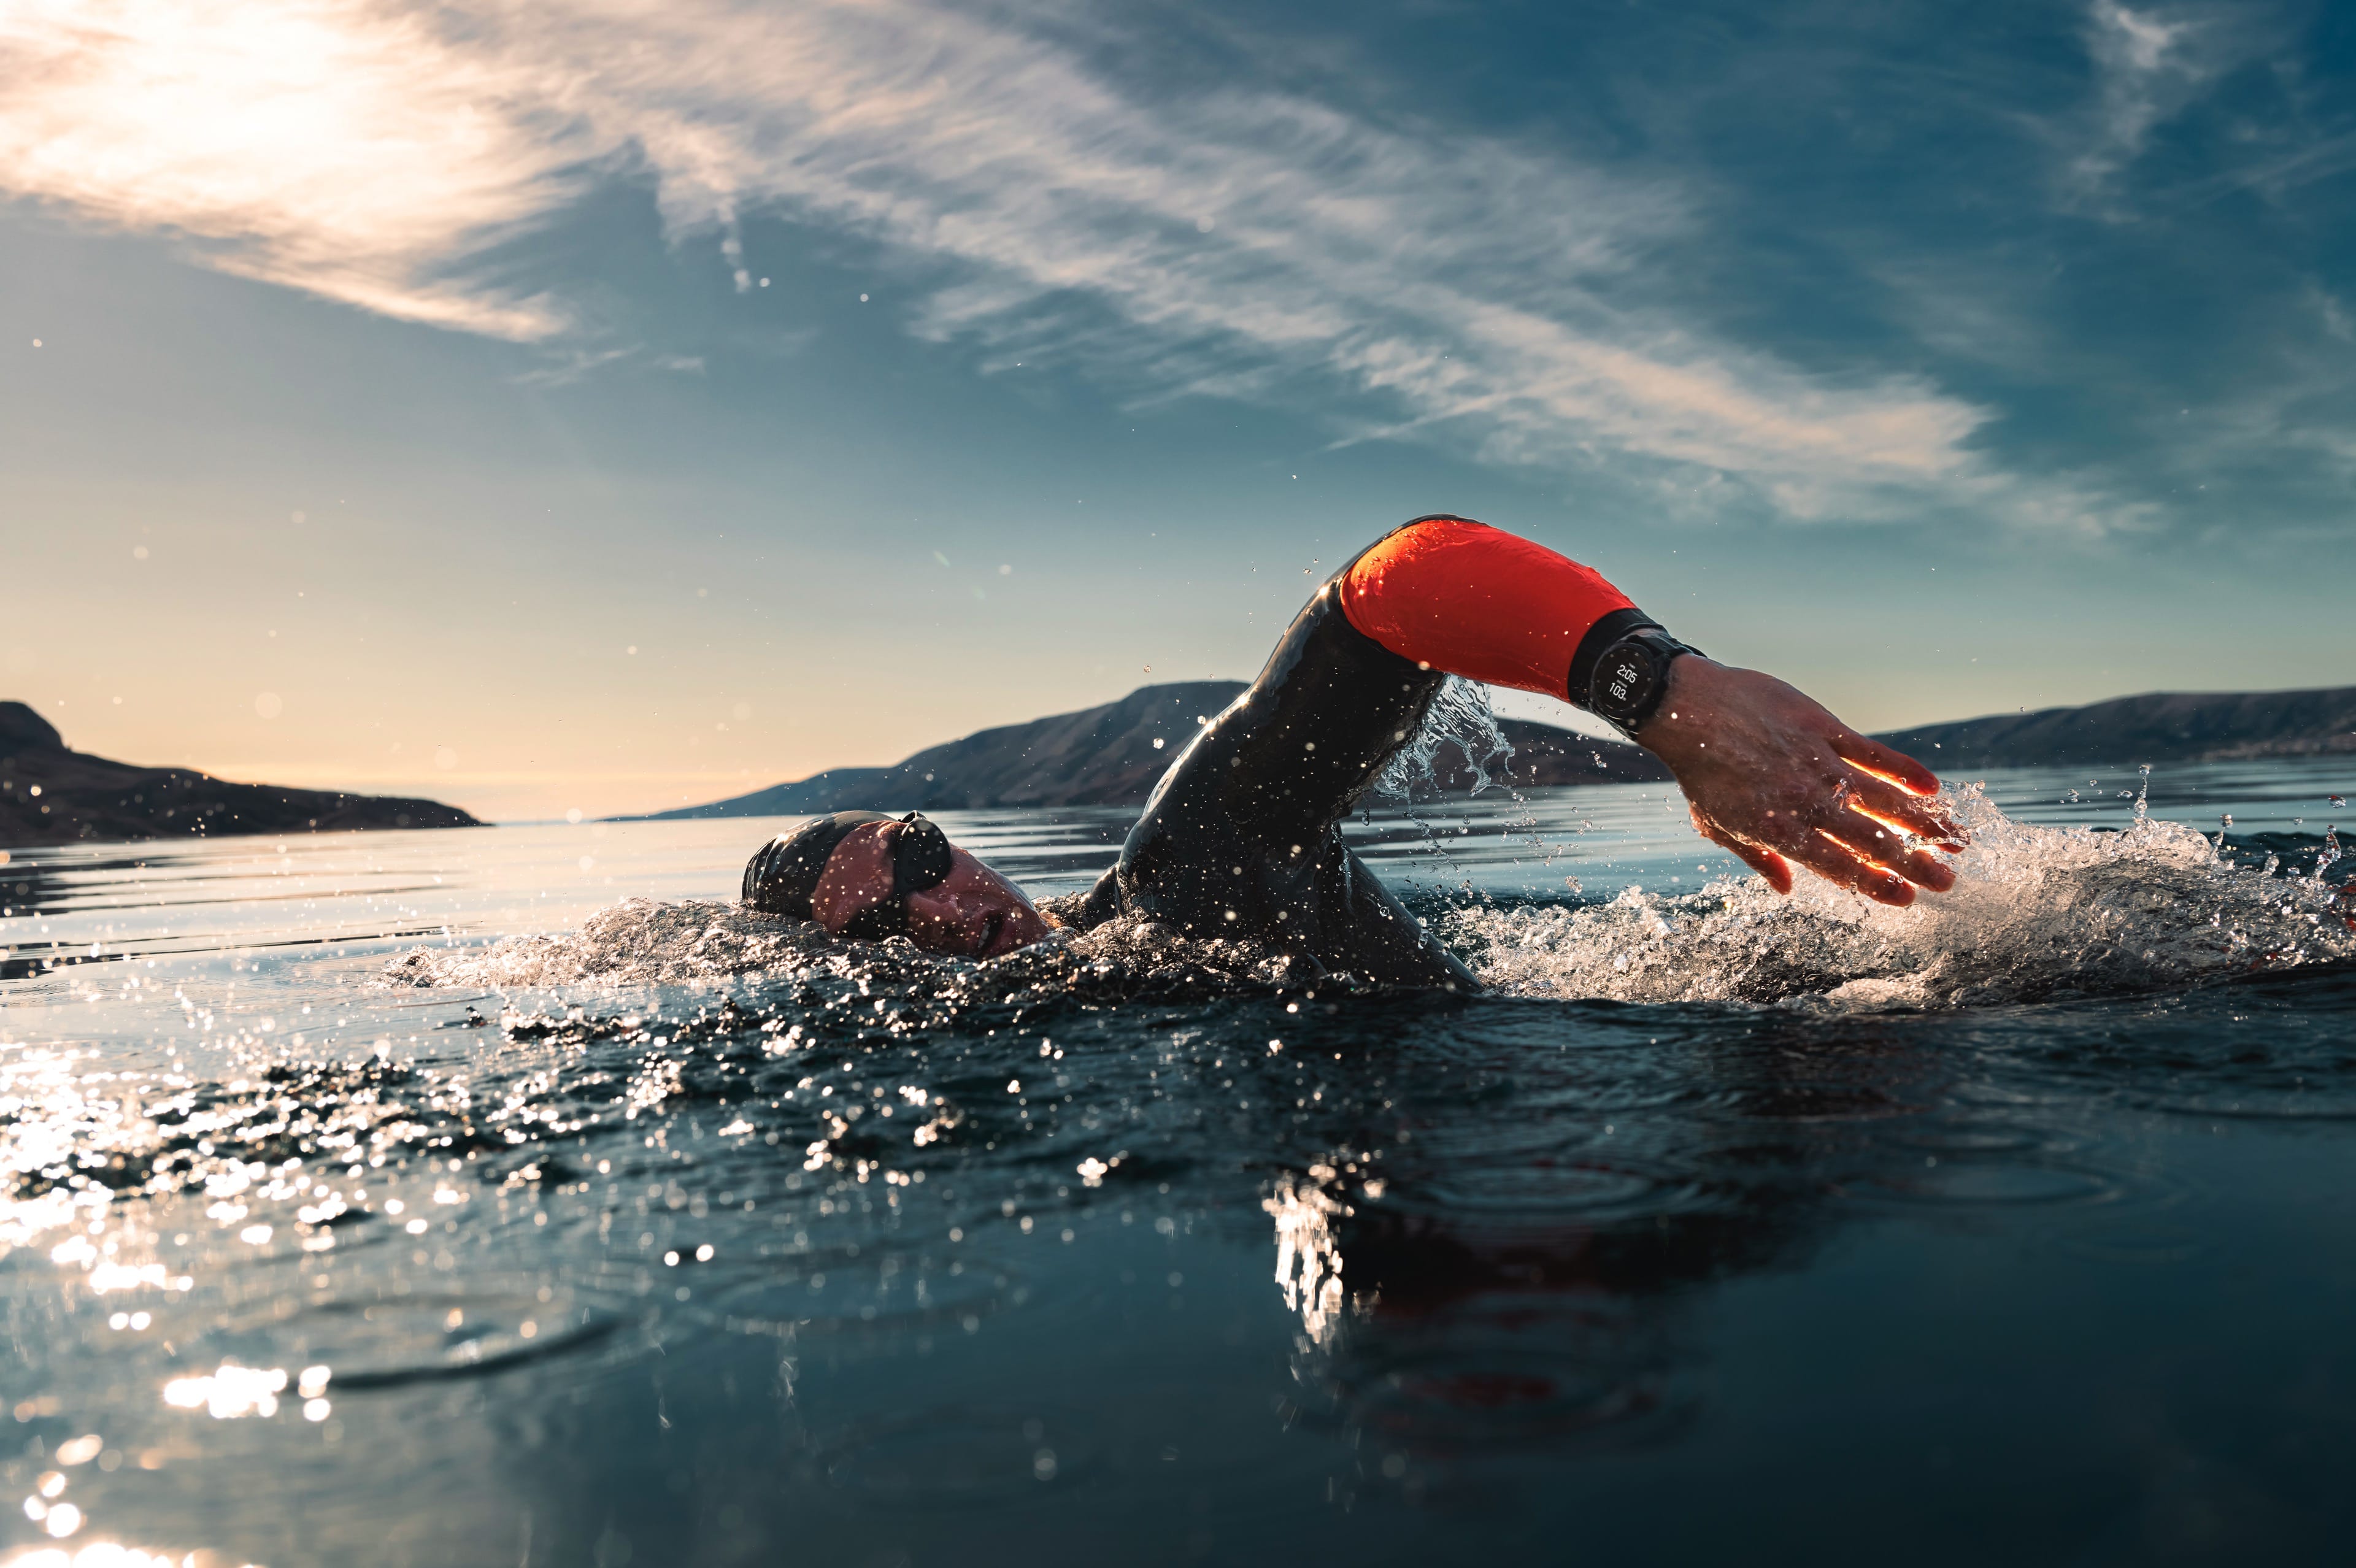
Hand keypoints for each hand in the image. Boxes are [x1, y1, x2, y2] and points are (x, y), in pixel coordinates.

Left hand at [1634, 657, 1962, 906]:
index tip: (1908, 899)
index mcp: (1777, 830)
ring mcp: (1817, 763)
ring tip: (1956, 841)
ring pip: (1882, 798)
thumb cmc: (1699, 771)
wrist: (1687, 709)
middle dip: (1913, 864)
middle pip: (1870, 840)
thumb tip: (1785, 888)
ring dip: (1923, 822)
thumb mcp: (1716, 824)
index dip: (1876, 885)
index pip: (1838, 867)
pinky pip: (1872, 752)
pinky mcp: (1823, 728)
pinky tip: (1933, 789)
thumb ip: (1757, 858)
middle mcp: (1803, 801)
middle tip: (1947, 881)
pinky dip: (1904, 770)